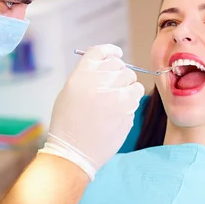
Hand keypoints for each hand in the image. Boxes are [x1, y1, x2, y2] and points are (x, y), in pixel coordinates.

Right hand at [39, 44, 144, 179]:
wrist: (73, 151)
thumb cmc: (68, 122)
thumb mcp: (69, 91)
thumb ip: (87, 75)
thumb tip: (108, 65)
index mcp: (81, 74)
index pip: (101, 52)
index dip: (111, 52)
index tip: (116, 54)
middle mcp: (99, 81)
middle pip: (119, 65)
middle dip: (118, 73)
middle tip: (113, 85)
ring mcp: (115, 95)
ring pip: (132, 78)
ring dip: (127, 85)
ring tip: (116, 98)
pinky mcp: (127, 110)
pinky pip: (136, 95)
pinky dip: (132, 98)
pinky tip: (121, 108)